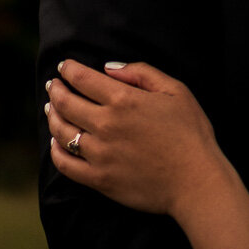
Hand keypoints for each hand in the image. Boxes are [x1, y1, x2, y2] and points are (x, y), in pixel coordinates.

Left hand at [46, 60, 233, 219]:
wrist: (196, 181)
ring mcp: (100, 154)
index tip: (65, 66)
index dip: (69, 69)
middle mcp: (106, 125)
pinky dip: (56, 151)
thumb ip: (141, 73)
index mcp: (124, 100)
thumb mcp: (175, 91)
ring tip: (51, 109)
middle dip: (55, 89)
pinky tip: (56, 143)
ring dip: (52, 116)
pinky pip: (66, 164)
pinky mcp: (99, 179)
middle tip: (52, 84)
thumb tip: (108, 68)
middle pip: (66, 103)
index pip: (83, 78)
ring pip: (61, 131)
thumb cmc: (191, 133)